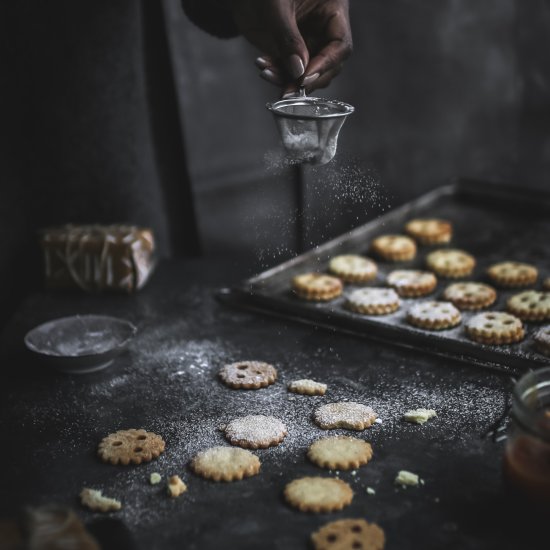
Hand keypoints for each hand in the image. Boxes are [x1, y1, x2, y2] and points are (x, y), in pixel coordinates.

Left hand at [229, 0, 351, 94]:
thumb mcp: (278, 7)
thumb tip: (298, 71)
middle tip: (288, 89)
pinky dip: (277, 73)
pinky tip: (264, 68)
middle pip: (327, 65)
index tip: (305, 77)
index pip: (340, 45)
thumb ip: (289, 38)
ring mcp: (308, 41)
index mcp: (332, 9)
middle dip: (306, 79)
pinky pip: (290, 70)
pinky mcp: (291, 51)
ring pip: (307, 72)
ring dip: (289, 80)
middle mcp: (323, 28)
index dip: (325, 64)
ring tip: (267, 74)